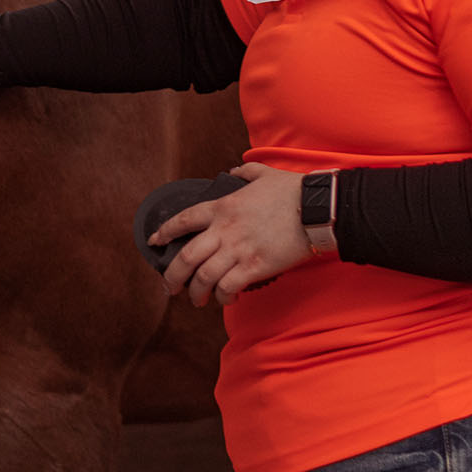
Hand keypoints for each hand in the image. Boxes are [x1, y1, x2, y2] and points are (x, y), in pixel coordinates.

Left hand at [153, 163, 310, 306]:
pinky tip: (226, 299)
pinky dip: (223, 297)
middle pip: (185, 258)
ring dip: (196, 293)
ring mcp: (238, 250)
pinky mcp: (255, 267)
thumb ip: (244, 172)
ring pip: (203, 278)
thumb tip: (234, 171)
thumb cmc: (293, 191)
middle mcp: (224, 230)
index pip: (183, 220)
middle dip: (172, 277)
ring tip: (196, 300)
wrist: (317, 209)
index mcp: (222, 207)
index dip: (164, 232)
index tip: (155, 242)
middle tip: (169, 287)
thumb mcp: (263, 173)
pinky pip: (229, 287)